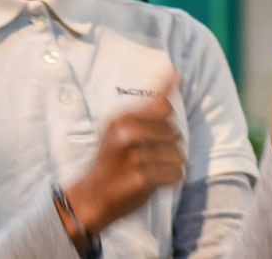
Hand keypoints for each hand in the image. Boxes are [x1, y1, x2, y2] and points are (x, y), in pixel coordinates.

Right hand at [65, 72, 183, 234]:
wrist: (93, 196)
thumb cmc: (112, 161)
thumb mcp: (119, 130)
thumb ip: (147, 110)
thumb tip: (176, 75)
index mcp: (120, 120)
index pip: (160, 104)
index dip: (170, 105)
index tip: (177, 79)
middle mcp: (126, 134)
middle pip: (174, 130)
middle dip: (169, 143)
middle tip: (150, 153)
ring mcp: (134, 156)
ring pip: (178, 154)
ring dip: (171, 163)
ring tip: (151, 168)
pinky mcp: (142, 177)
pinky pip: (176, 174)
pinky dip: (170, 179)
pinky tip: (153, 180)